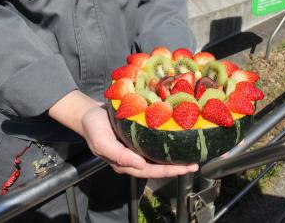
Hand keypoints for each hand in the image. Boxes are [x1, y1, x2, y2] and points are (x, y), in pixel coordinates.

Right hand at [49, 90, 197, 177]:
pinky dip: (168, 144)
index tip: (184, 169)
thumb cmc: (94, 127)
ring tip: (192, 154)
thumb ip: (117, 155)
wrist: (89, 113)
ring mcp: (137, 148)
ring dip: (175, 156)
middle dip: (177, 167)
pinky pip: (156, 144)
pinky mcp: (139, 137)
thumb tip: (139, 165)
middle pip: (159, 166)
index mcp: (125, 163)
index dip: (168, 171)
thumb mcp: (101, 142)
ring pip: (159, 157)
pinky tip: (179, 140)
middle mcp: (134, 158)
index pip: (150, 171)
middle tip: (195, 164)